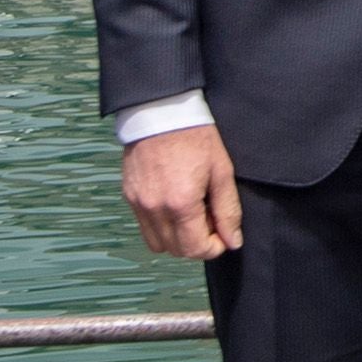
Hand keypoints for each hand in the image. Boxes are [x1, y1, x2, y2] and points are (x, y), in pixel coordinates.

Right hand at [123, 123, 245, 261]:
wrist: (161, 111)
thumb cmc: (195, 137)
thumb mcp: (221, 172)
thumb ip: (227, 210)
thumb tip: (232, 241)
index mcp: (181, 204)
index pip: (195, 249)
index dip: (214, 247)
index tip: (222, 233)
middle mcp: (155, 208)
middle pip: (176, 250)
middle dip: (197, 243)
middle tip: (208, 219)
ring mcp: (138, 203)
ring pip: (157, 243)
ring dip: (177, 237)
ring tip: (190, 213)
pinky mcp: (129, 196)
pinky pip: (144, 226)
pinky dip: (161, 225)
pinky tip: (174, 203)